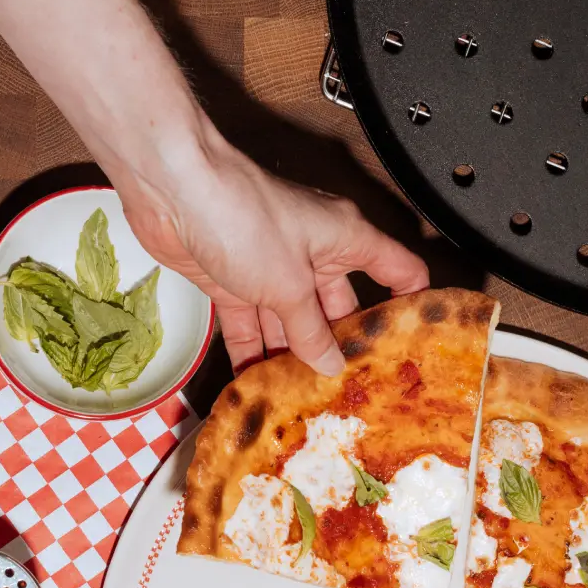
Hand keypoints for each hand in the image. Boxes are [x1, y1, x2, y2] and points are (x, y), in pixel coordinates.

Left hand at [111, 119, 428, 375]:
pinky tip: (260, 384)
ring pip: (293, 321)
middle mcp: (314, 251)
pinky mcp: (233, 279)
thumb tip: (330, 363)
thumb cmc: (241, 214)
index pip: (398, 270)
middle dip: (342, 347)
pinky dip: (253, 350)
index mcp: (345, 238)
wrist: (171, 189)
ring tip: (306, 398)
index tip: (416, 343)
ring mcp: (272, 266)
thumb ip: (311, 331)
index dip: (412, 303)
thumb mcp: (289, 285)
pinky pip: (251, 323)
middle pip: (341, 306)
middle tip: (351, 389)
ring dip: (294, 357)